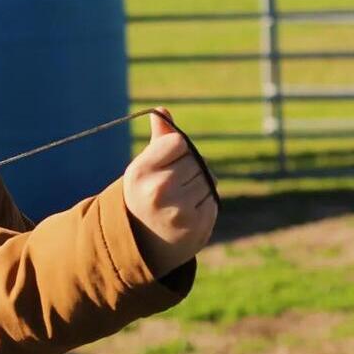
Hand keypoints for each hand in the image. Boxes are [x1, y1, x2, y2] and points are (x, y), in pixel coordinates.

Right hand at [122, 107, 217, 278]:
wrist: (141, 244)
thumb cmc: (144, 195)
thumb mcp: (144, 168)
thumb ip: (158, 140)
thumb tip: (162, 109)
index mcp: (140, 172)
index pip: (179, 142)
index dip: (177, 151)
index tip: (165, 165)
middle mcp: (158, 190)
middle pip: (196, 162)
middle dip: (189, 171)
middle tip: (171, 188)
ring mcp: (178, 209)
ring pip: (207, 180)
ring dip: (198, 188)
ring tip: (177, 202)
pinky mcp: (197, 225)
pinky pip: (212, 200)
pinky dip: (204, 205)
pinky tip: (186, 215)